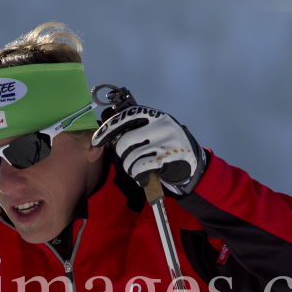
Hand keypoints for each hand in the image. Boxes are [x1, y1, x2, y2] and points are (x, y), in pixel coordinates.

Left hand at [91, 106, 205, 194]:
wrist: (195, 165)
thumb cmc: (169, 148)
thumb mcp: (157, 130)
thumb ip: (138, 127)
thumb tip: (107, 131)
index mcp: (155, 115)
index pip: (125, 117)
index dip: (107, 129)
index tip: (96, 141)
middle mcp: (161, 125)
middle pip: (124, 142)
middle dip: (124, 156)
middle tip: (133, 159)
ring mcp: (165, 142)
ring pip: (130, 159)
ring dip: (132, 169)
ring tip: (143, 168)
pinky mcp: (167, 159)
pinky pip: (140, 169)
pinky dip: (139, 176)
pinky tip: (146, 176)